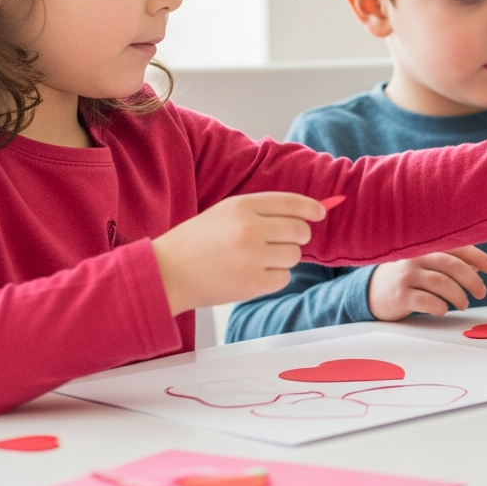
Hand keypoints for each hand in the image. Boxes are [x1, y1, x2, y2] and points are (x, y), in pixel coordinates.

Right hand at [152, 192, 326, 314]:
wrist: (166, 273)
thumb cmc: (196, 242)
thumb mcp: (225, 213)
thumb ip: (262, 211)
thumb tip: (306, 214)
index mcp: (242, 206)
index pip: (292, 203)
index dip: (311, 208)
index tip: (320, 212)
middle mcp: (250, 229)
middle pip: (300, 231)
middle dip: (296, 237)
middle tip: (278, 242)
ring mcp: (253, 257)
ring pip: (294, 256)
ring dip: (282, 259)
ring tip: (255, 260)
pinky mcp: (253, 283)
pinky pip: (284, 278)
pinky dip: (273, 278)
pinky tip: (251, 274)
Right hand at [367, 246, 486, 320]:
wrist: (373, 289)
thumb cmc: (409, 276)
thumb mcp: (428, 265)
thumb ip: (452, 262)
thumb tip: (480, 267)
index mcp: (427, 246)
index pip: (457, 246)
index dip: (478, 257)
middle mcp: (416, 257)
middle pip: (451, 264)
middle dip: (471, 280)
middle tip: (481, 292)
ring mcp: (406, 275)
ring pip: (441, 282)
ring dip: (458, 295)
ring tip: (464, 304)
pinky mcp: (399, 295)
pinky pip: (425, 300)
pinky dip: (440, 306)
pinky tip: (444, 309)